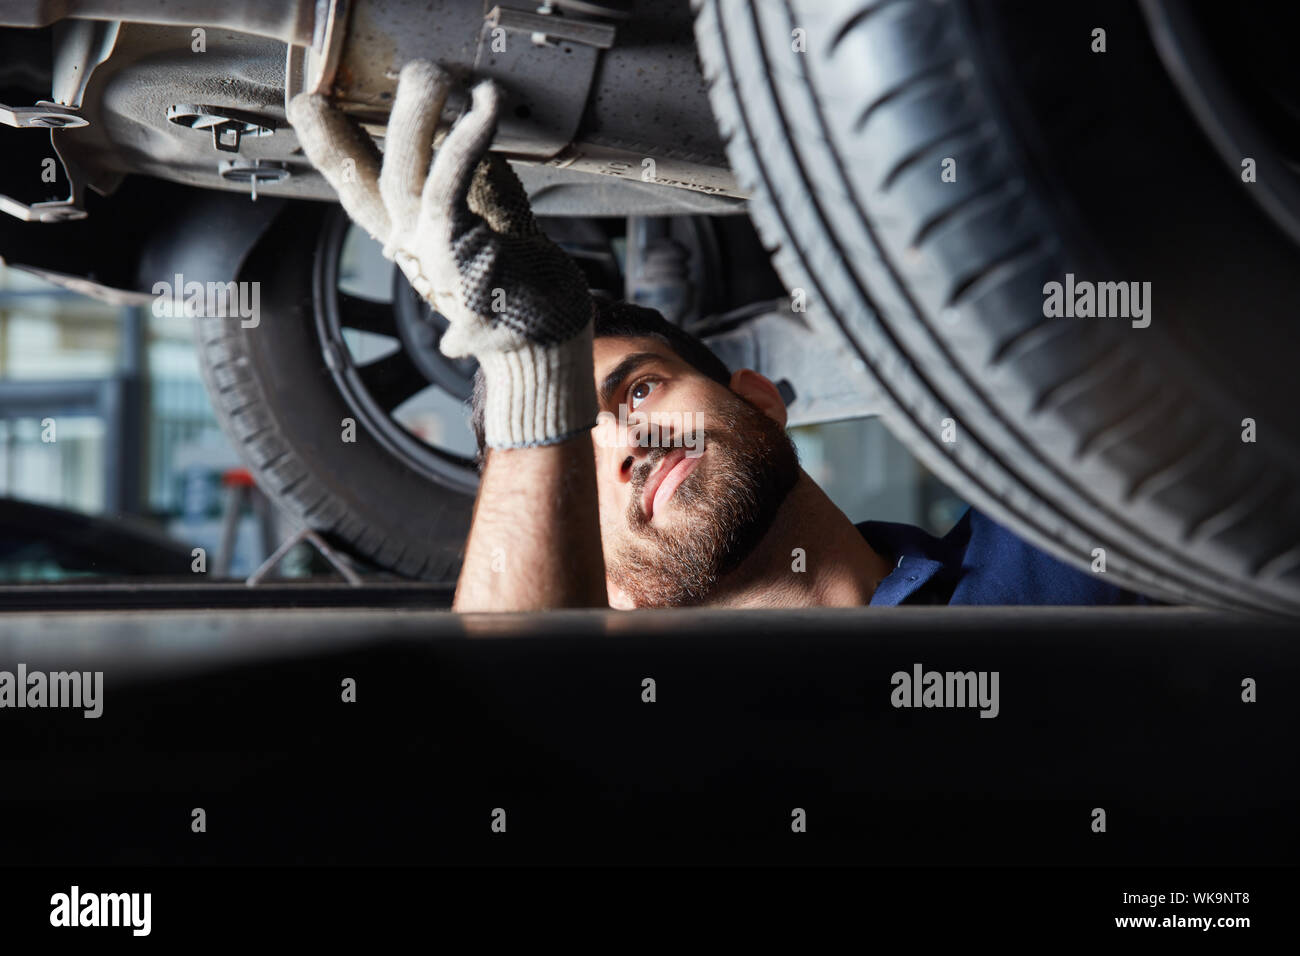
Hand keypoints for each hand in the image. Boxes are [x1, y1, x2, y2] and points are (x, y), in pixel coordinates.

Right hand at [287, 61, 597, 448]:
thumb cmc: (530, 291)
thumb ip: (485, 189)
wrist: (546, 343)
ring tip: (433, 72)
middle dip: (348, 130)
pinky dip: (464, 139)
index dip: (334, 150)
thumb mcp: (501, 228)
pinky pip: (449, 182)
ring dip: (415, 116)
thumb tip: (477, 145)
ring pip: (402, 173)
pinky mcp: (457, 250)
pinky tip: (482, 106)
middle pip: (367, 181)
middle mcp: (412, 250)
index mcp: (415, 244)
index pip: (363, 192)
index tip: (308, 109)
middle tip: (355, 85)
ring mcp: (429, 253)